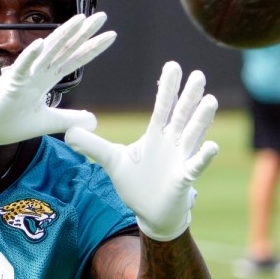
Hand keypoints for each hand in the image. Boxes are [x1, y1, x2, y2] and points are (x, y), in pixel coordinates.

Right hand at [0, 12, 115, 148]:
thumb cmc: (7, 121)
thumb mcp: (46, 122)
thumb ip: (69, 119)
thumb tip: (93, 120)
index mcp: (46, 80)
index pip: (74, 60)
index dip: (92, 48)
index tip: (111, 35)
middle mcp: (38, 73)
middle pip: (65, 49)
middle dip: (84, 33)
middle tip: (102, 16)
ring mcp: (24, 76)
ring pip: (47, 51)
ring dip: (63, 35)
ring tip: (80, 19)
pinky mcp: (9, 85)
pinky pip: (20, 68)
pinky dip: (29, 56)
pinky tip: (39, 43)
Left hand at [65, 62, 218, 241]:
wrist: (149, 213)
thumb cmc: (136, 183)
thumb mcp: (111, 160)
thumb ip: (92, 145)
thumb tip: (67, 133)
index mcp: (156, 135)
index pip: (162, 107)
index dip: (167, 88)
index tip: (172, 65)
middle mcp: (172, 143)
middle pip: (182, 115)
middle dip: (189, 96)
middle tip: (198, 74)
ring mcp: (180, 160)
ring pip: (192, 136)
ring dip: (201, 119)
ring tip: (210, 100)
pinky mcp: (183, 179)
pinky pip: (195, 166)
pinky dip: (202, 157)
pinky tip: (212, 146)